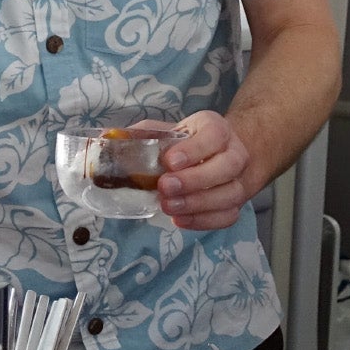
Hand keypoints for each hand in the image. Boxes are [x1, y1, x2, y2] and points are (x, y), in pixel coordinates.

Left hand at [155, 111, 253, 231]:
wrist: (218, 156)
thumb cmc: (187, 144)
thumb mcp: (168, 131)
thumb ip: (144, 134)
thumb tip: (110, 137)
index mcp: (216, 128)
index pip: (214, 135)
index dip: (194, 149)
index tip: (169, 161)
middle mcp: (235, 152)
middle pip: (228, 166)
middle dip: (195, 179)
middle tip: (165, 187)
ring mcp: (239, 179)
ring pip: (230, 193)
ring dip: (198, 203)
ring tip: (168, 206)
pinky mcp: (235, 203)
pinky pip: (227, 215)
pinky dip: (204, 221)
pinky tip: (180, 219)